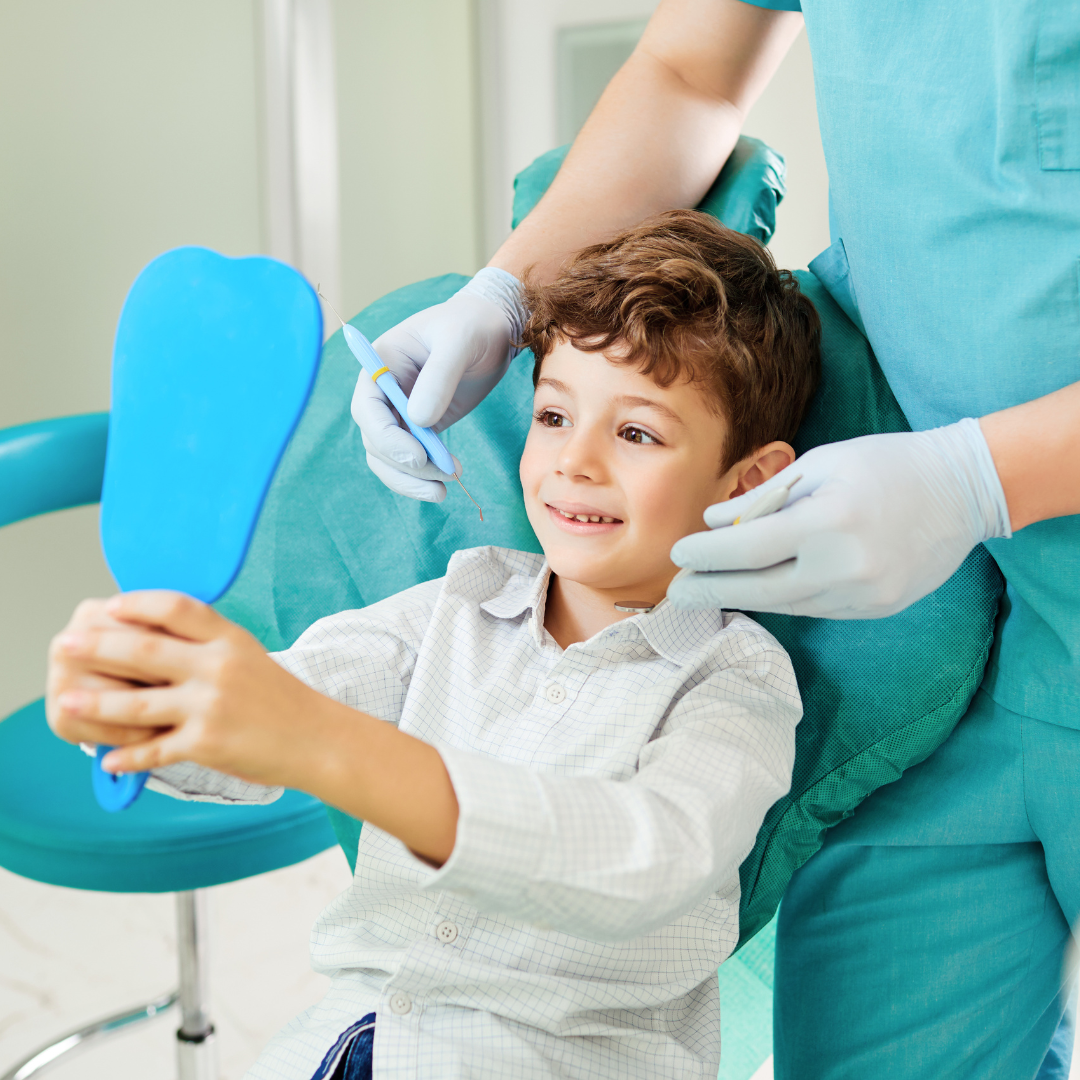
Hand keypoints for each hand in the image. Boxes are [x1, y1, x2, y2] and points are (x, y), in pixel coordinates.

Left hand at [47, 591, 328, 783]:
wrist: (318, 738)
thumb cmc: (280, 699)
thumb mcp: (249, 656)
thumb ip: (206, 644)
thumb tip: (151, 634)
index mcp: (229, 639)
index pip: (176, 607)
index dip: (137, 604)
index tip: (108, 606)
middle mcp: (219, 667)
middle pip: (144, 650)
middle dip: (98, 646)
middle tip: (65, 644)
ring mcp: (212, 706)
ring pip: (137, 704)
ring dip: (95, 704)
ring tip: (67, 701)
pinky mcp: (208, 743)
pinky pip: (155, 750)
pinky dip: (127, 757)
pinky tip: (107, 759)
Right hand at [351, 268, 525, 501]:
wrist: (491, 330)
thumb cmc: (471, 325)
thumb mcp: (458, 341)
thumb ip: (439, 377)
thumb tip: (419, 420)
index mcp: (380, 364)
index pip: (366, 409)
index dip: (386, 438)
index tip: (418, 457)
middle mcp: (382, 392)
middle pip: (376, 441)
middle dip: (405, 465)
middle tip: (444, 476)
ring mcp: (399, 412)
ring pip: (389, 459)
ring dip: (412, 480)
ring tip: (444, 491)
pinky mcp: (419, 427)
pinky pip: (410, 460)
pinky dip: (423, 476)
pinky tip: (446, 482)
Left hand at [668, 418, 1011, 618]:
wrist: (964, 489)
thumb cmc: (886, 464)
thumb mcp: (821, 464)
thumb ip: (764, 497)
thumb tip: (713, 523)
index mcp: (829, 522)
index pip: (747, 550)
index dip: (706, 556)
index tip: (678, 554)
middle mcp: (846, 567)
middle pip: (759, 590)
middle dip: (711, 590)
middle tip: (676, 590)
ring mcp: (864, 595)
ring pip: (786, 604)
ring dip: (745, 596)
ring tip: (711, 587)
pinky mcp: (876, 609)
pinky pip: (815, 607)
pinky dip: (784, 597)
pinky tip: (761, 586)